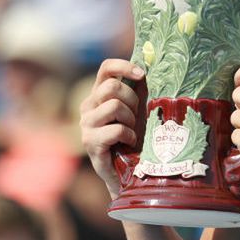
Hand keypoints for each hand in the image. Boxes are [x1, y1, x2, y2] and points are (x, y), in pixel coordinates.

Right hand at [79, 59, 143, 197]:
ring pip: (114, 106)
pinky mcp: (90, 142)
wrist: (128, 174)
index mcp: (99, 95)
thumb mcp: (140, 111)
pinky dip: (129, 135)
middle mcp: (88, 106)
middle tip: (136, 117)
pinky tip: (129, 143)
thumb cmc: (137, 139)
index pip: (105, 68)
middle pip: (112, 86)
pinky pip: (116, 129)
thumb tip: (153, 67)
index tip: (142, 74)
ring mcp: (86, 124)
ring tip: (132, 132)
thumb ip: (141, 91)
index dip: (123, 66)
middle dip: (132, 100)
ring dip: (130, 120)